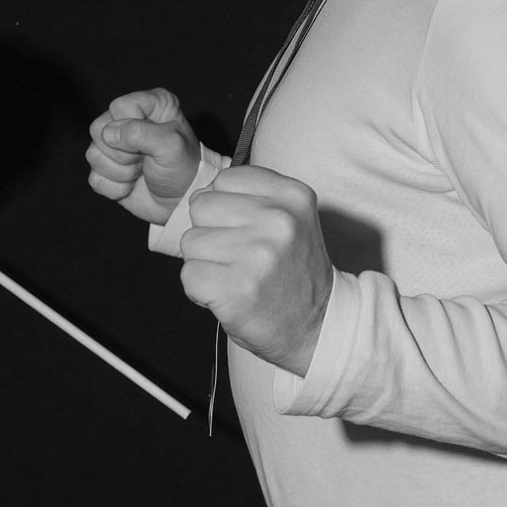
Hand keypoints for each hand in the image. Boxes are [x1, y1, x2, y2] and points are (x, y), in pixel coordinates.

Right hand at [87, 89, 200, 222]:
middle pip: (99, 129)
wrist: (181, 202)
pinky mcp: (106, 169)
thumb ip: (141, 133)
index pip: (120, 107)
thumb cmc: (183, 168)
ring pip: (93, 154)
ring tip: (141, 171)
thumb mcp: (171, 145)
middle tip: (145, 159)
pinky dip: (116, 188)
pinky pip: (94, 178)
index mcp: (149, 104)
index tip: (151, 143)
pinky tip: (132, 184)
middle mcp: (128, 119)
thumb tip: (108, 133)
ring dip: (121, 172)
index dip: (130, 128)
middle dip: (123, 153)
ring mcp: (114, 145)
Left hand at [179, 165, 332, 374]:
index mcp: (292, 196)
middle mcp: (278, 221)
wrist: (318, 327)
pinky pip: (189, 275)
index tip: (243, 229)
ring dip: (203, 262)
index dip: (224, 205)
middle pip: (201, 205)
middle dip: (209, 231)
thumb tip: (200, 195)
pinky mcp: (237, 290)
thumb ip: (251, 197)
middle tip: (236, 257)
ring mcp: (259, 256)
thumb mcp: (290, 219)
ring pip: (190, 241)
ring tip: (233, 276)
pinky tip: (226, 295)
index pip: (224, 179)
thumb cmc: (292, 271)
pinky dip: (199, 290)